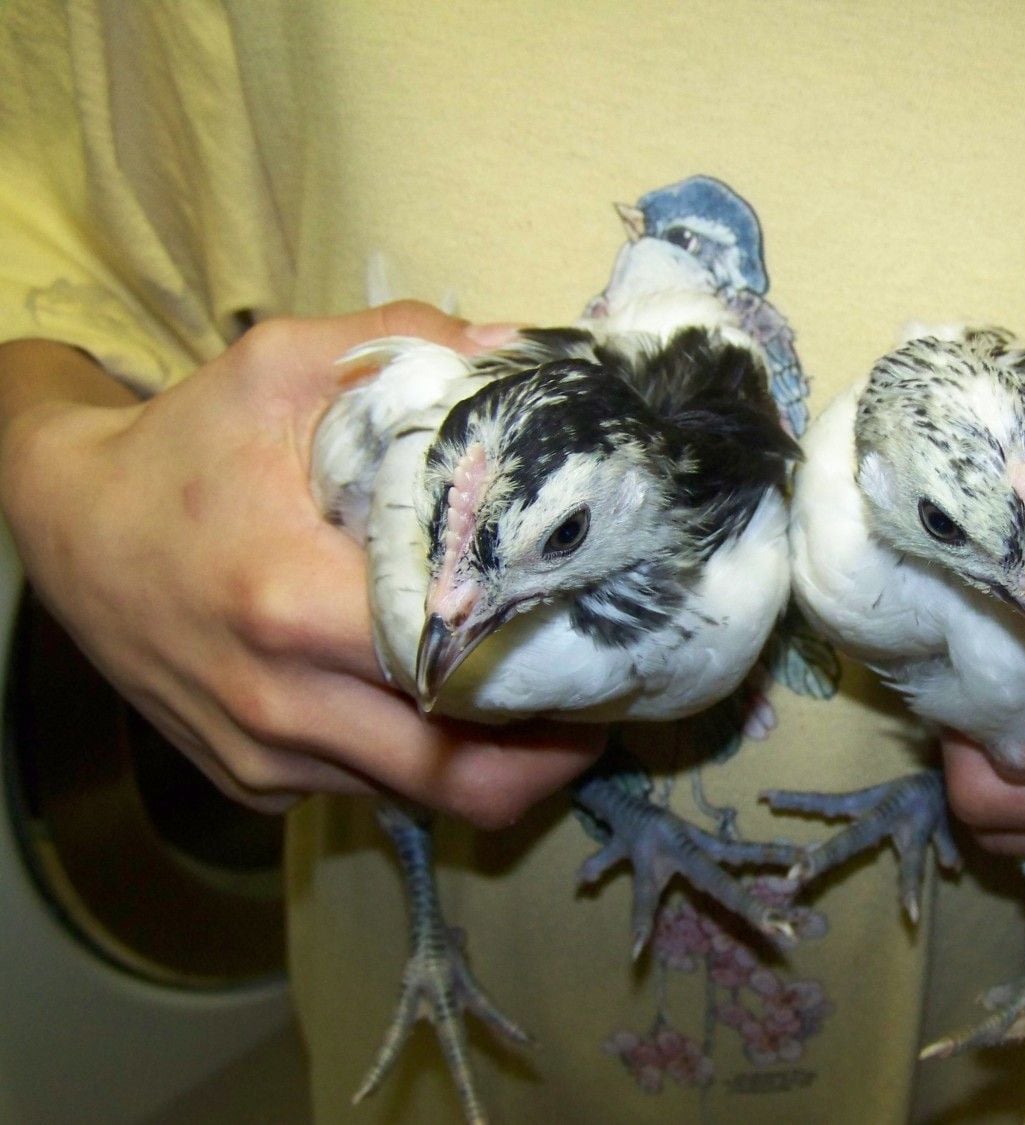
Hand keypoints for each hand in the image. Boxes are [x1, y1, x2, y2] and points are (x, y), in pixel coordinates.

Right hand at [0, 303, 602, 823]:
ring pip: (421, 797)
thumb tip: (524, 352)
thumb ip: (406, 346)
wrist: (70, 527)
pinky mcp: (252, 782)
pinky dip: (420, 762)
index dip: (553, 679)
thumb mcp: (282, 367)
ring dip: (491, 764)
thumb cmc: (185, 448)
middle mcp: (283, 702)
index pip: (462, 674)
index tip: (609, 657)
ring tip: (534, 703)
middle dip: (549, 756)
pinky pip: (368, 792)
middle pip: (459, 777)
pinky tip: (440, 706)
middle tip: (597, 705)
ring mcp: (265, 756)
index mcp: (297, 601)